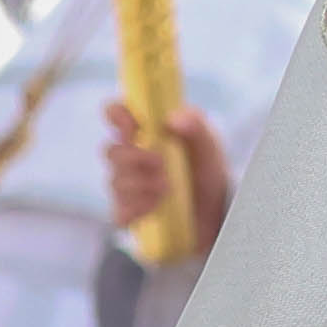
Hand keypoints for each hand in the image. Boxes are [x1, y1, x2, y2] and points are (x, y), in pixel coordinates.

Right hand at [99, 96, 229, 248]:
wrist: (216, 204)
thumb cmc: (206, 166)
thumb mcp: (209, 144)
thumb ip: (195, 125)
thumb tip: (172, 118)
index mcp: (145, 131)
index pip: (115, 113)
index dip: (116, 116)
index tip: (133, 127)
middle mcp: (130, 156)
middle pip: (110, 151)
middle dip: (135, 158)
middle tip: (161, 163)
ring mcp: (127, 185)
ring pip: (115, 182)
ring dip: (141, 185)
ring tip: (167, 186)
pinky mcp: (130, 212)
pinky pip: (119, 213)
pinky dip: (137, 209)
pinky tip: (156, 205)